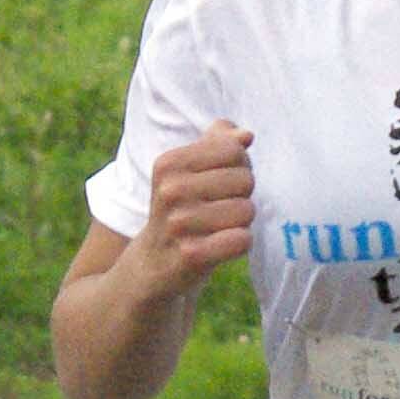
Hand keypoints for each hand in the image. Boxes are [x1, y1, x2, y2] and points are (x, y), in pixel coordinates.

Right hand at [129, 120, 255, 298]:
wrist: (152, 264)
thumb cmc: (182, 210)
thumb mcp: (190, 171)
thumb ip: (219, 144)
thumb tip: (246, 134)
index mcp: (169, 163)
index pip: (234, 150)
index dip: (238, 167)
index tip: (218, 184)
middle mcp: (170, 190)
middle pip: (245, 180)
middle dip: (241, 196)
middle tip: (217, 210)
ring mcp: (179, 223)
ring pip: (247, 210)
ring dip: (240, 223)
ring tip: (215, 229)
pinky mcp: (191, 254)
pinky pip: (242, 239)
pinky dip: (239, 244)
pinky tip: (219, 247)